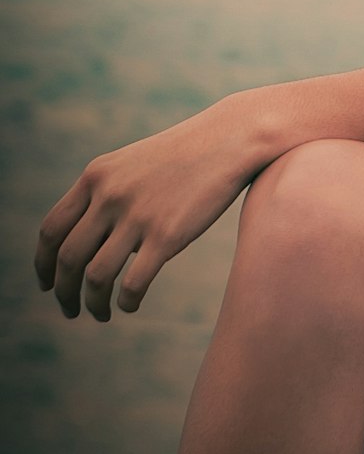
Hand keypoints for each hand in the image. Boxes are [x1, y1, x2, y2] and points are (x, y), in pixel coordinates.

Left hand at [34, 90, 270, 321]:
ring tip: (99, 315)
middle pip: (68, 258)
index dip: (42, 264)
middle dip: (63, 292)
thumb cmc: (184, 155)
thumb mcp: (132, 164)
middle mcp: (109, 195)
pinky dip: (125, 302)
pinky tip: (129, 305)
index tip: (47, 284)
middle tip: (69, 309)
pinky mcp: (167, 235)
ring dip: (92, 303)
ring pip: (96, 276)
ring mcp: (137, 215)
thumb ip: (105, 194)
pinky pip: (133, 283)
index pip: (51, 230)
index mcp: (96, 177)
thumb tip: (90, 241)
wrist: (230, 139)